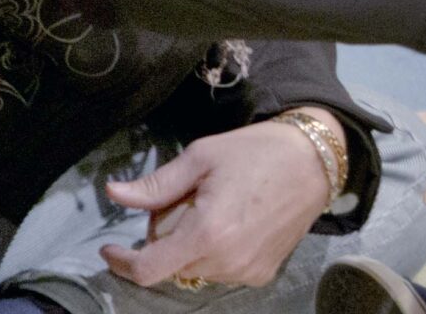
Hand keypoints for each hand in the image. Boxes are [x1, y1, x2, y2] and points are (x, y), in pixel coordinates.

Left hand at [96, 118, 330, 288]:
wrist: (315, 160)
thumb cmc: (258, 152)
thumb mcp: (201, 158)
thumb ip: (156, 185)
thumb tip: (114, 193)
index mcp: (207, 232)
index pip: (148, 269)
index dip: (122, 263)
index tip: (111, 249)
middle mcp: (227, 261)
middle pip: (171, 268)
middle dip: (163, 242)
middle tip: (180, 205)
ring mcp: (247, 271)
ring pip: (195, 270)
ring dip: (190, 248)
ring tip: (210, 211)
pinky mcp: (262, 273)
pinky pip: (222, 271)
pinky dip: (215, 254)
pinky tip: (230, 224)